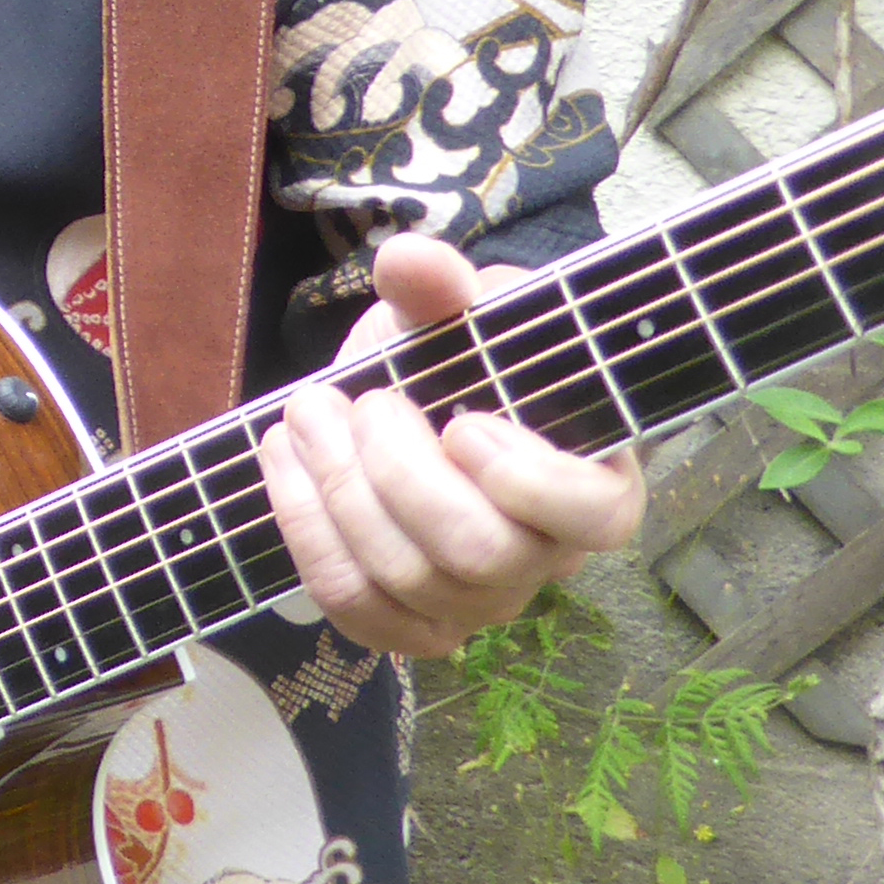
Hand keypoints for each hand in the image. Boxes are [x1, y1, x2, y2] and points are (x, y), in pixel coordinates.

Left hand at [259, 233, 648, 657]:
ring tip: (305, 413)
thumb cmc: (440, 358)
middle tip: (361, 402)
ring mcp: (479, 600)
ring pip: (406, 580)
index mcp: (589, 475)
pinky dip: (306, 534)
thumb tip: (411, 261)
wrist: (385, 404)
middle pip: (481, 555)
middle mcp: (544, 555)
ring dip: (336, 490)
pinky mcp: (413, 622)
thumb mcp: (445, 313)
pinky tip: (284, 464)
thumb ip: (439, 285)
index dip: (529, 482)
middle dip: (398, 473)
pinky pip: (358, 609)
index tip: (461, 422)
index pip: (599, 518)